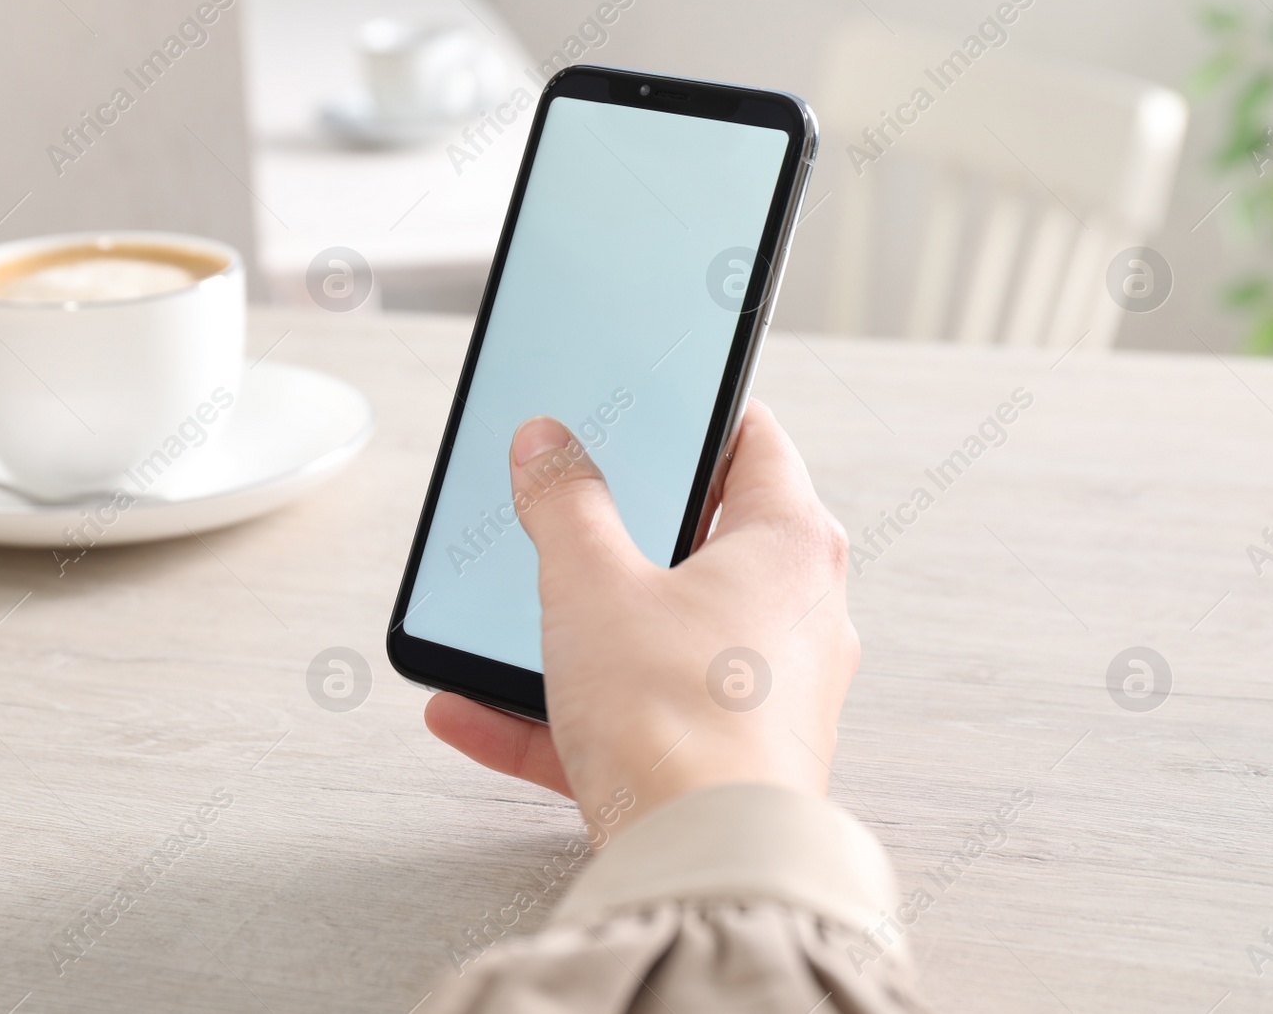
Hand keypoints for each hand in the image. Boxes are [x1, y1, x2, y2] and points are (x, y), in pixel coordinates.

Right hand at [423, 400, 859, 822]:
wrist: (700, 864)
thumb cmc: (679, 721)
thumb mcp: (593, 586)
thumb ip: (563, 505)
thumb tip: (548, 446)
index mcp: (788, 546)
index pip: (754, 440)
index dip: (694, 414)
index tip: (647, 407)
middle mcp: (797, 615)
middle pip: (702, 542)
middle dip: (622, 530)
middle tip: (567, 507)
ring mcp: (766, 693)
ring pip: (659, 637)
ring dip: (577, 629)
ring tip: (506, 617)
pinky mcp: (727, 758)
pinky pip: (635, 716)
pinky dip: (563, 711)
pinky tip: (475, 709)